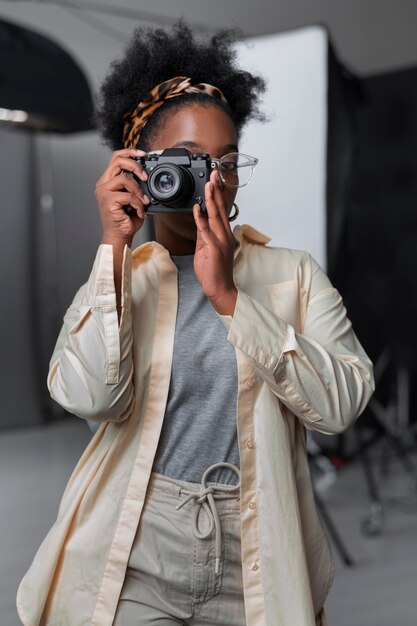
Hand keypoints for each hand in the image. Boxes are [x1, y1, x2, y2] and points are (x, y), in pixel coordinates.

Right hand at [95, 148, 150, 245]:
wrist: (120, 236)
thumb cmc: (126, 220)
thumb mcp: (133, 199)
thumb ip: (136, 186)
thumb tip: (147, 177)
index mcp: (108, 181)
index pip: (116, 158)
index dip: (129, 152)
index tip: (143, 154)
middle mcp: (103, 184)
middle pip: (118, 161)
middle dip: (135, 166)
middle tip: (145, 177)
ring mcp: (104, 192)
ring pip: (124, 179)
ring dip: (138, 190)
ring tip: (143, 202)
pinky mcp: (108, 200)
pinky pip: (128, 196)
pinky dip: (138, 204)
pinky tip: (139, 212)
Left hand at [193, 170, 237, 314]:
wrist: (220, 289)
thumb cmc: (213, 271)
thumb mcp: (205, 249)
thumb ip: (203, 234)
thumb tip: (199, 219)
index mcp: (224, 234)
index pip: (220, 210)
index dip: (217, 194)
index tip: (214, 181)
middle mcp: (225, 235)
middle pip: (220, 208)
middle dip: (215, 190)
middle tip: (213, 174)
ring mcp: (221, 242)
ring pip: (215, 216)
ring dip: (211, 199)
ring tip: (208, 185)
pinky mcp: (215, 249)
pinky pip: (206, 231)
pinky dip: (201, 218)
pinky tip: (198, 208)